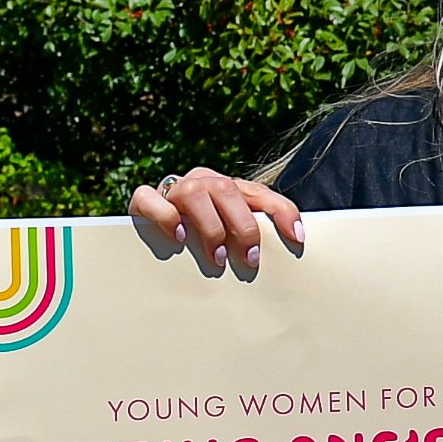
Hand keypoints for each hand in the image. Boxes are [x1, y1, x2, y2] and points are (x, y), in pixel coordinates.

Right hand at [129, 168, 304, 269]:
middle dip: (243, 226)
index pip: (261, 193)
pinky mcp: (145, 200)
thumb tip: (288, 254)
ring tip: (216, 257)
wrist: (154, 232)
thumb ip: (252, 241)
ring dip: (210, 227)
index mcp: (231, 189)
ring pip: (193, 192)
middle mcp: (204, 182)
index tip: (297, 238)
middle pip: (228, 191)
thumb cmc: (203, 241)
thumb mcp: (231, 239)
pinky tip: (177, 235)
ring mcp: (174, 188)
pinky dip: (165, 215)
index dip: (282, 212)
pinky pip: (150, 198)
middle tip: (250, 259)